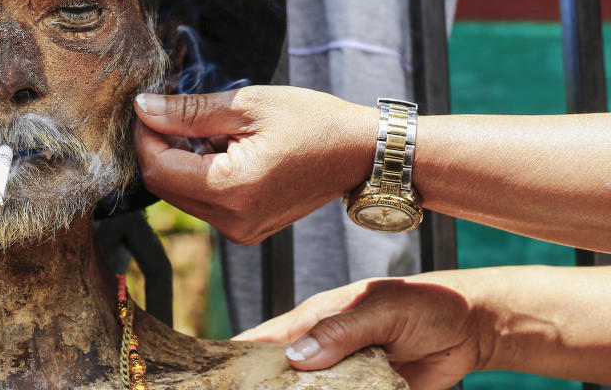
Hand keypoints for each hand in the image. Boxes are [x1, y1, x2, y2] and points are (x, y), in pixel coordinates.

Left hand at [133, 86, 376, 243]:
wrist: (360, 153)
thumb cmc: (313, 122)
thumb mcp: (248, 105)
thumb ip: (189, 111)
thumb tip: (142, 108)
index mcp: (231, 189)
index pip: (157, 169)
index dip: (144, 136)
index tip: (150, 107)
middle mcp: (232, 221)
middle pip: (165, 186)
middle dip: (161, 147)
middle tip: (180, 113)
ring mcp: (240, 230)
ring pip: (182, 194)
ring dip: (183, 160)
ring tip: (216, 130)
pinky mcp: (246, 229)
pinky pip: (204, 202)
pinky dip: (202, 173)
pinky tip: (226, 148)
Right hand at [233, 276, 484, 389]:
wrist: (473, 330)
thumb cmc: (425, 305)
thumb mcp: (382, 310)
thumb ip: (341, 330)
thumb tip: (296, 358)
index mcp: (319, 319)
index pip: (267, 338)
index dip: (237, 355)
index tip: (214, 375)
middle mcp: (325, 348)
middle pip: (281, 374)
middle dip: (260, 386)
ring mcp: (344, 375)